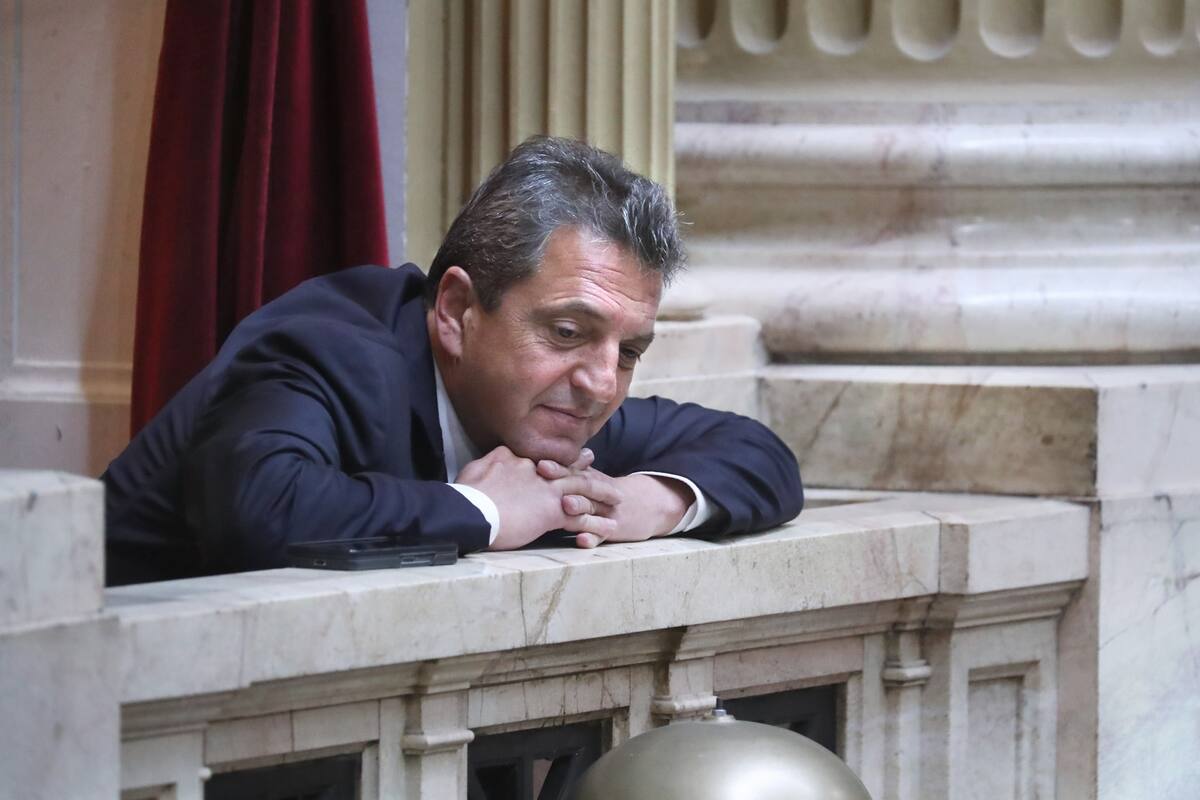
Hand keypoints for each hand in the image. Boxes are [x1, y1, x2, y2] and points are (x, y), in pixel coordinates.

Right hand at [457, 446, 619, 549]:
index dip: (555, 456)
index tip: (560, 453)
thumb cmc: (466, 495)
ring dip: (600, 493)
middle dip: (583, 466)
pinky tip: (608, 528)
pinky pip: (581, 517)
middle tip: (594, 462)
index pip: (542, 456)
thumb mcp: (476, 469)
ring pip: (581, 488)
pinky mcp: (552, 511)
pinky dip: (596, 523)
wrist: (469, 512)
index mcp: (517, 459)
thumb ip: (492, 461)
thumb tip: (498, 455)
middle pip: (566, 467)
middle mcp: (538, 471)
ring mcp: (547, 489)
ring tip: (616, 496)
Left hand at [536, 458, 693, 548]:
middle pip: (582, 485)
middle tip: (545, 474)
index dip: (558, 467)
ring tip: (566, 504)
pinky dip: (592, 538)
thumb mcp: (594, 479)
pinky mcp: (613, 530)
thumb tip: (539, 462)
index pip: (574, 471)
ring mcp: (605, 512)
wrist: (649, 506)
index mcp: (590, 480)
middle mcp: (598, 494)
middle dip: (564, 479)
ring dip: (579, 506)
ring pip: (591, 509)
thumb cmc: (608, 494)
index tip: (541, 464)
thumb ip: (572, 471)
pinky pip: (601, 535)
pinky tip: (581, 540)